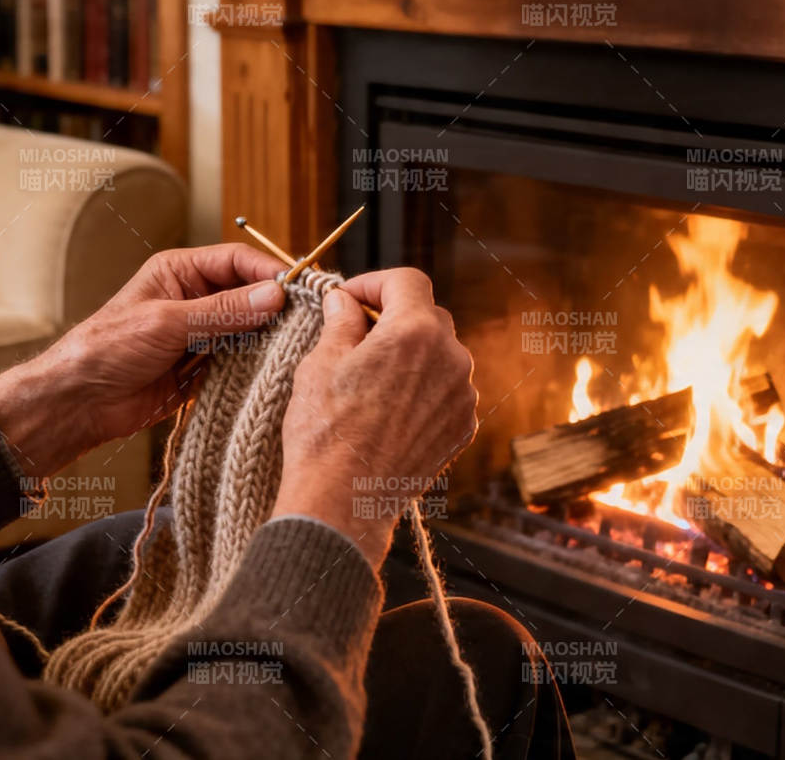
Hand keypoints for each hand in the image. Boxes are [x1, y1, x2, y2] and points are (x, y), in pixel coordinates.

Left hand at [0, 244, 287, 476]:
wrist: (81, 401)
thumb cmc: (108, 348)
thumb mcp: (168, 322)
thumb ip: (223, 310)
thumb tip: (276, 294)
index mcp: (180, 272)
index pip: (237, 261)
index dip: (271, 271)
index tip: (304, 285)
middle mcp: (194, 299)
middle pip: (249, 294)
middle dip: (277, 304)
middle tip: (312, 317)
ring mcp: (201, 334)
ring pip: (249, 328)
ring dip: (270, 336)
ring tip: (302, 344)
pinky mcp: (203, 367)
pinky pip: (240, 360)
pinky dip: (258, 364)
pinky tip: (278, 368)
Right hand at [272, 269, 477, 565]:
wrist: (345, 502)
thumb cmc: (326, 432)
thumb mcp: (320, 364)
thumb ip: (341, 322)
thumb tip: (345, 301)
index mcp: (415, 332)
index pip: (406, 281)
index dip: (374, 282)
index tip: (350, 299)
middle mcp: (452, 358)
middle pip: (428, 316)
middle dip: (394, 318)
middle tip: (357, 334)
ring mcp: (463, 395)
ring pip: (441, 355)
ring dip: (412, 356)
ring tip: (373, 378)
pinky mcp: (463, 427)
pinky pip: (447, 391)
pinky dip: (423, 390)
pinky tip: (390, 409)